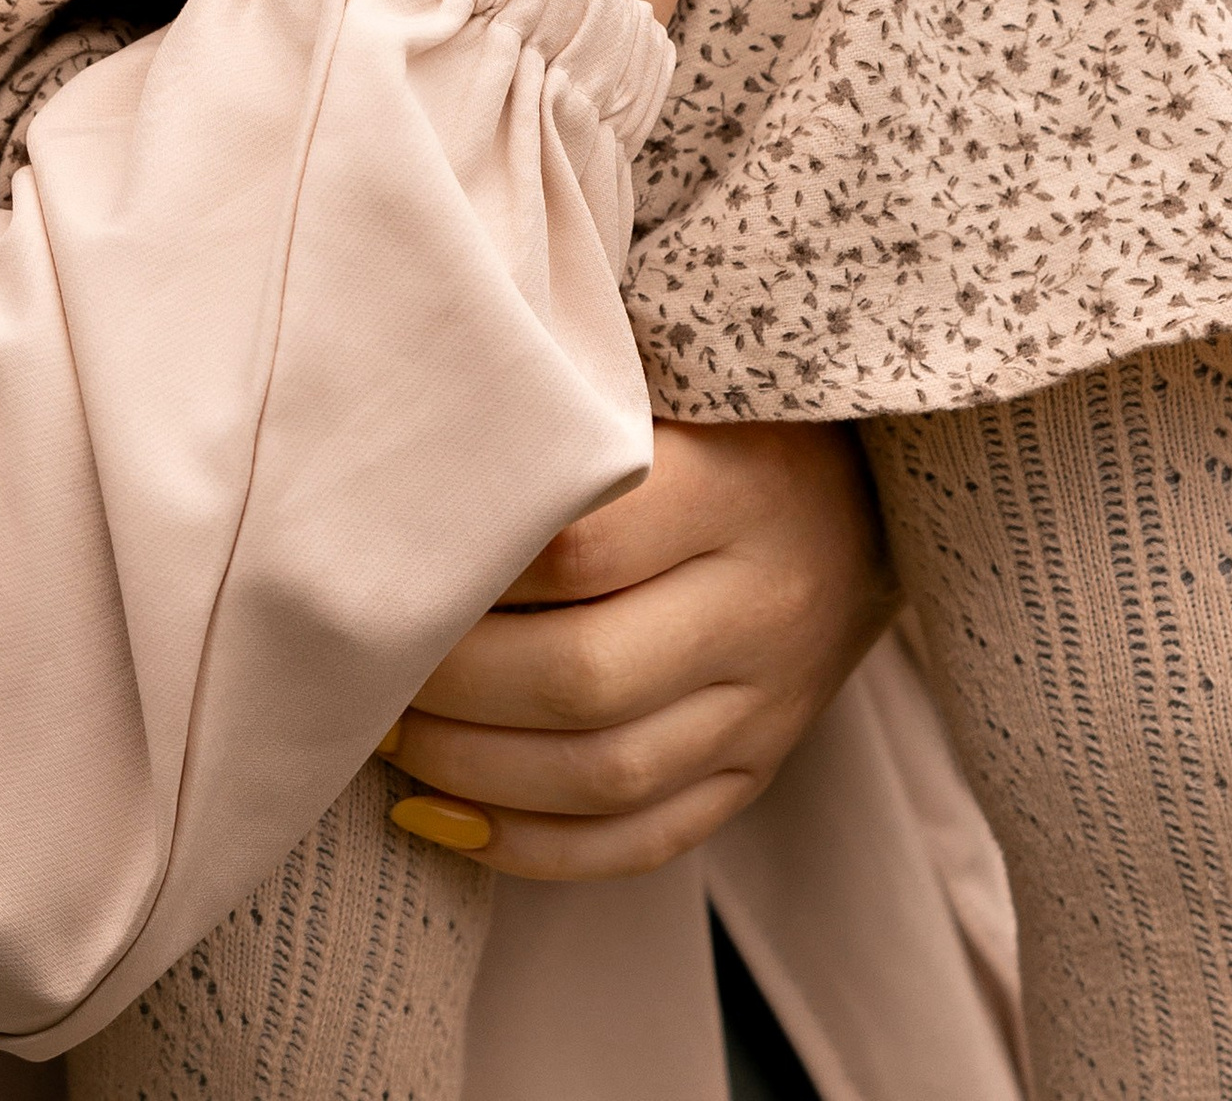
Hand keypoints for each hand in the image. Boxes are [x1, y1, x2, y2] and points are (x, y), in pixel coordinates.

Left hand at [377, 417, 898, 879]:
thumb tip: (399, 452)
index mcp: (734, 490)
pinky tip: (444, 817)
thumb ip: (562, 413)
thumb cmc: (724, 414)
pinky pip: (644, 842)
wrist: (868, 493)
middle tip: (364, 659)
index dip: (468, 566)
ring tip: (384, 734)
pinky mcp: (758, 770)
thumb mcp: (662, 384)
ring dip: (472, 771)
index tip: (382, 557)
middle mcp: (762, 607)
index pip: (580, 548)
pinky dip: (533, 848)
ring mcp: (768, 705)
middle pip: (586, 678)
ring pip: (608, 778)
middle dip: (450, 686)